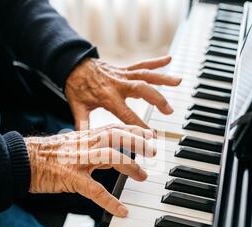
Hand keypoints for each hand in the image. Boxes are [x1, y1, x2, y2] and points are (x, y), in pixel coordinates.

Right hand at [24, 124, 155, 216]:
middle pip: (116, 136)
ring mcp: (77, 160)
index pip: (114, 128)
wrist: (20, 160)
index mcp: (84, 136)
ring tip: (143, 176)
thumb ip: (88, 146)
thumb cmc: (44, 155)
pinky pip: (94, 189)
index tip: (150, 134)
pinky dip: (110, 200)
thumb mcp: (69, 144)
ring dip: (129, 165)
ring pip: (109, 156)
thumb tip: (107, 151)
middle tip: (154, 151)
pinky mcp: (70, 178)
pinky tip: (121, 210)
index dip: (134, 130)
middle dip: (138, 142)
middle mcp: (84, 144)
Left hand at [65, 56, 181, 129]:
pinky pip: (141, 65)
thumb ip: (83, 123)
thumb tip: (85, 141)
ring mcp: (122, 75)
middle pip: (141, 90)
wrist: (72, 65)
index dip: (140, 125)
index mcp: (107, 97)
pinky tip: (169, 59)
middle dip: (157, 100)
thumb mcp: (77, 107)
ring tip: (179, 81)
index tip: (152, 136)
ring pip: (145, 75)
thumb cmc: (76, 88)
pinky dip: (155, 62)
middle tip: (169, 111)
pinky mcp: (124, 69)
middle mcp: (118, 84)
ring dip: (162, 78)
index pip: (127, 114)